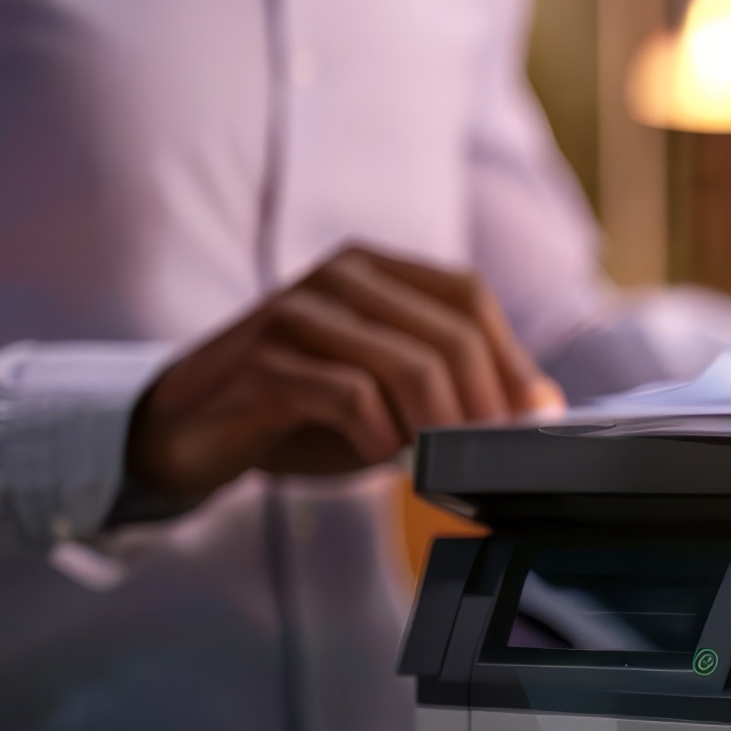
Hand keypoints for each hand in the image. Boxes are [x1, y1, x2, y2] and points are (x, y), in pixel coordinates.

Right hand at [128, 246, 564, 505]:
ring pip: (409, 364)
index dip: (511, 358)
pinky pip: (351, 395)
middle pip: (450, 332)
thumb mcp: (388, 393)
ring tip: (438, 461)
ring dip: (438, 426)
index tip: (533, 418)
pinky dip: (379, 434)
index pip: (468, 295)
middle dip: (484, 403)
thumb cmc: (301, 413)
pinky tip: (378, 454)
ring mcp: (296, 314)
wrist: (188, 432)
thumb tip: (542, 404)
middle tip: (490, 453)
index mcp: (373, 269)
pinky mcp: (263, 362)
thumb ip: (455, 385)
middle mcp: (338, 278)